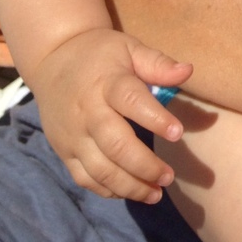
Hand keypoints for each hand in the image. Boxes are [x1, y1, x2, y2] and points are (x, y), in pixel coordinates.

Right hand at [28, 28, 192, 203]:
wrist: (53, 60)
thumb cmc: (101, 54)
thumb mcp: (129, 48)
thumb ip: (157, 63)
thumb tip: (188, 71)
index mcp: (107, 82)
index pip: (131, 101)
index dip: (155, 118)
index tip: (178, 133)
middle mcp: (88, 112)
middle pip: (116, 145)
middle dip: (145, 165)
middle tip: (169, 176)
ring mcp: (73, 135)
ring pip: (100, 169)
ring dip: (130, 186)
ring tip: (156, 193)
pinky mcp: (63, 151)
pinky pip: (85, 178)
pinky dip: (108, 190)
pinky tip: (130, 191)